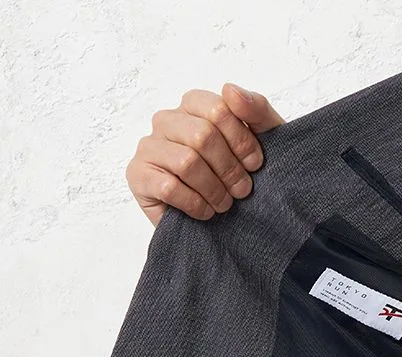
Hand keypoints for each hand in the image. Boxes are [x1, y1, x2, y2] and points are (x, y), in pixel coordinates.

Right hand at [126, 83, 285, 225]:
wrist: (222, 223)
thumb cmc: (239, 176)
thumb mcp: (262, 140)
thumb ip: (256, 110)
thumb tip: (231, 89)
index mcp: (193, 106)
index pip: (218, 110)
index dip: (241, 140)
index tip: (255, 165)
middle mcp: (167, 121)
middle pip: (203, 135)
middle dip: (229, 168)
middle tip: (242, 190)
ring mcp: (149, 147)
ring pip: (187, 162)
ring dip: (214, 189)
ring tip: (224, 204)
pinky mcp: (138, 175)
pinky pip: (169, 187)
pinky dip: (195, 204)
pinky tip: (205, 211)